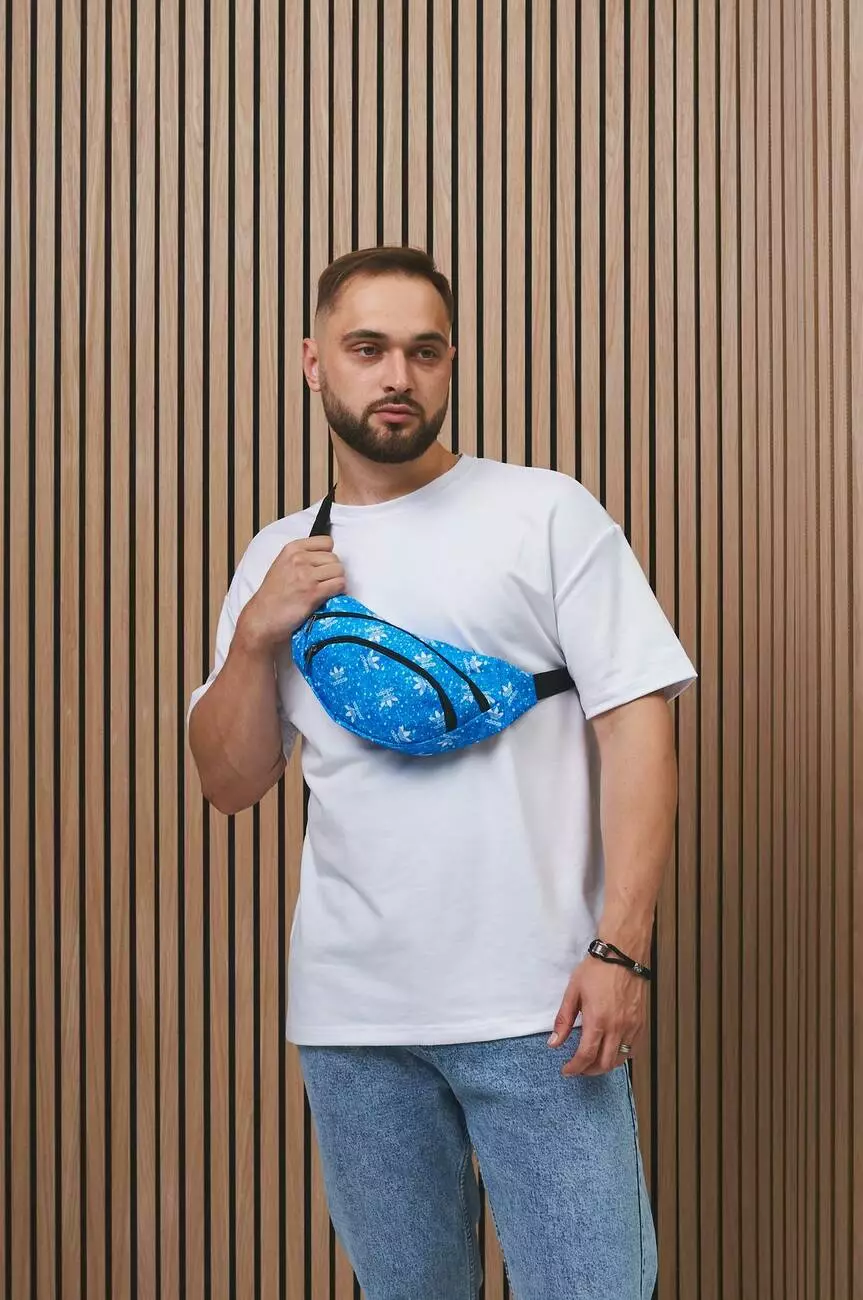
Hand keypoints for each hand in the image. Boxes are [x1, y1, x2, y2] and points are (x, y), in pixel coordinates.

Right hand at [237, 536, 346, 652]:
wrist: (264, 616)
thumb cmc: (274, 594)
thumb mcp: (283, 564)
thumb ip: (303, 557)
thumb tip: (326, 556)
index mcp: (292, 549)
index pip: (326, 542)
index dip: (327, 555)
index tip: (322, 565)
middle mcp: (299, 559)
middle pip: (334, 558)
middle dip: (332, 571)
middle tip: (322, 582)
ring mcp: (306, 576)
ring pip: (339, 571)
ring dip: (336, 581)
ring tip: (324, 589)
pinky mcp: (313, 592)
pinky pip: (339, 584)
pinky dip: (338, 591)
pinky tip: (327, 596)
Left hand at [547, 954, 648, 1076]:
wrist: (622, 954)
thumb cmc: (597, 969)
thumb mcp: (573, 992)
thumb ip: (564, 1020)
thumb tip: (554, 1043)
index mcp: (598, 1020)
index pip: (586, 1056)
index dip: (574, 1068)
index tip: (567, 1070)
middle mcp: (617, 1027)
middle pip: (604, 1064)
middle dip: (588, 1071)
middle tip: (578, 1068)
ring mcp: (632, 1026)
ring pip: (620, 1060)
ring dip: (605, 1066)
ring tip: (593, 1061)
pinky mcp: (641, 1023)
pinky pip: (633, 1050)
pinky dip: (621, 1056)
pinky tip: (611, 1051)